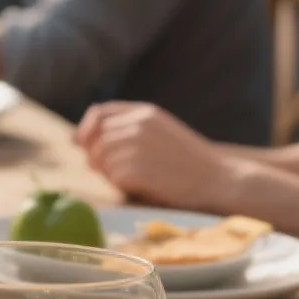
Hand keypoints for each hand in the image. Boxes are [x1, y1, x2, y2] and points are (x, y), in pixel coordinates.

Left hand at [75, 102, 230, 210]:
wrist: (219, 179)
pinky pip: (113, 178)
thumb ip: (128, 128)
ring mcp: (136, 146)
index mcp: (145, 112)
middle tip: (115, 172)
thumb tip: (81, 140)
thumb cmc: (188, 160)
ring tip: (137, 178)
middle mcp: (138, 124)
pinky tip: (143, 186)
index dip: (86, 128)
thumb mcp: (161, 132)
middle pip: (96, 140)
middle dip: (98, 157)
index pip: (100, 113)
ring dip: (111, 173)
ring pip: (102, 160)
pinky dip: (122, 185)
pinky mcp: (136, 168)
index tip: (80, 143)